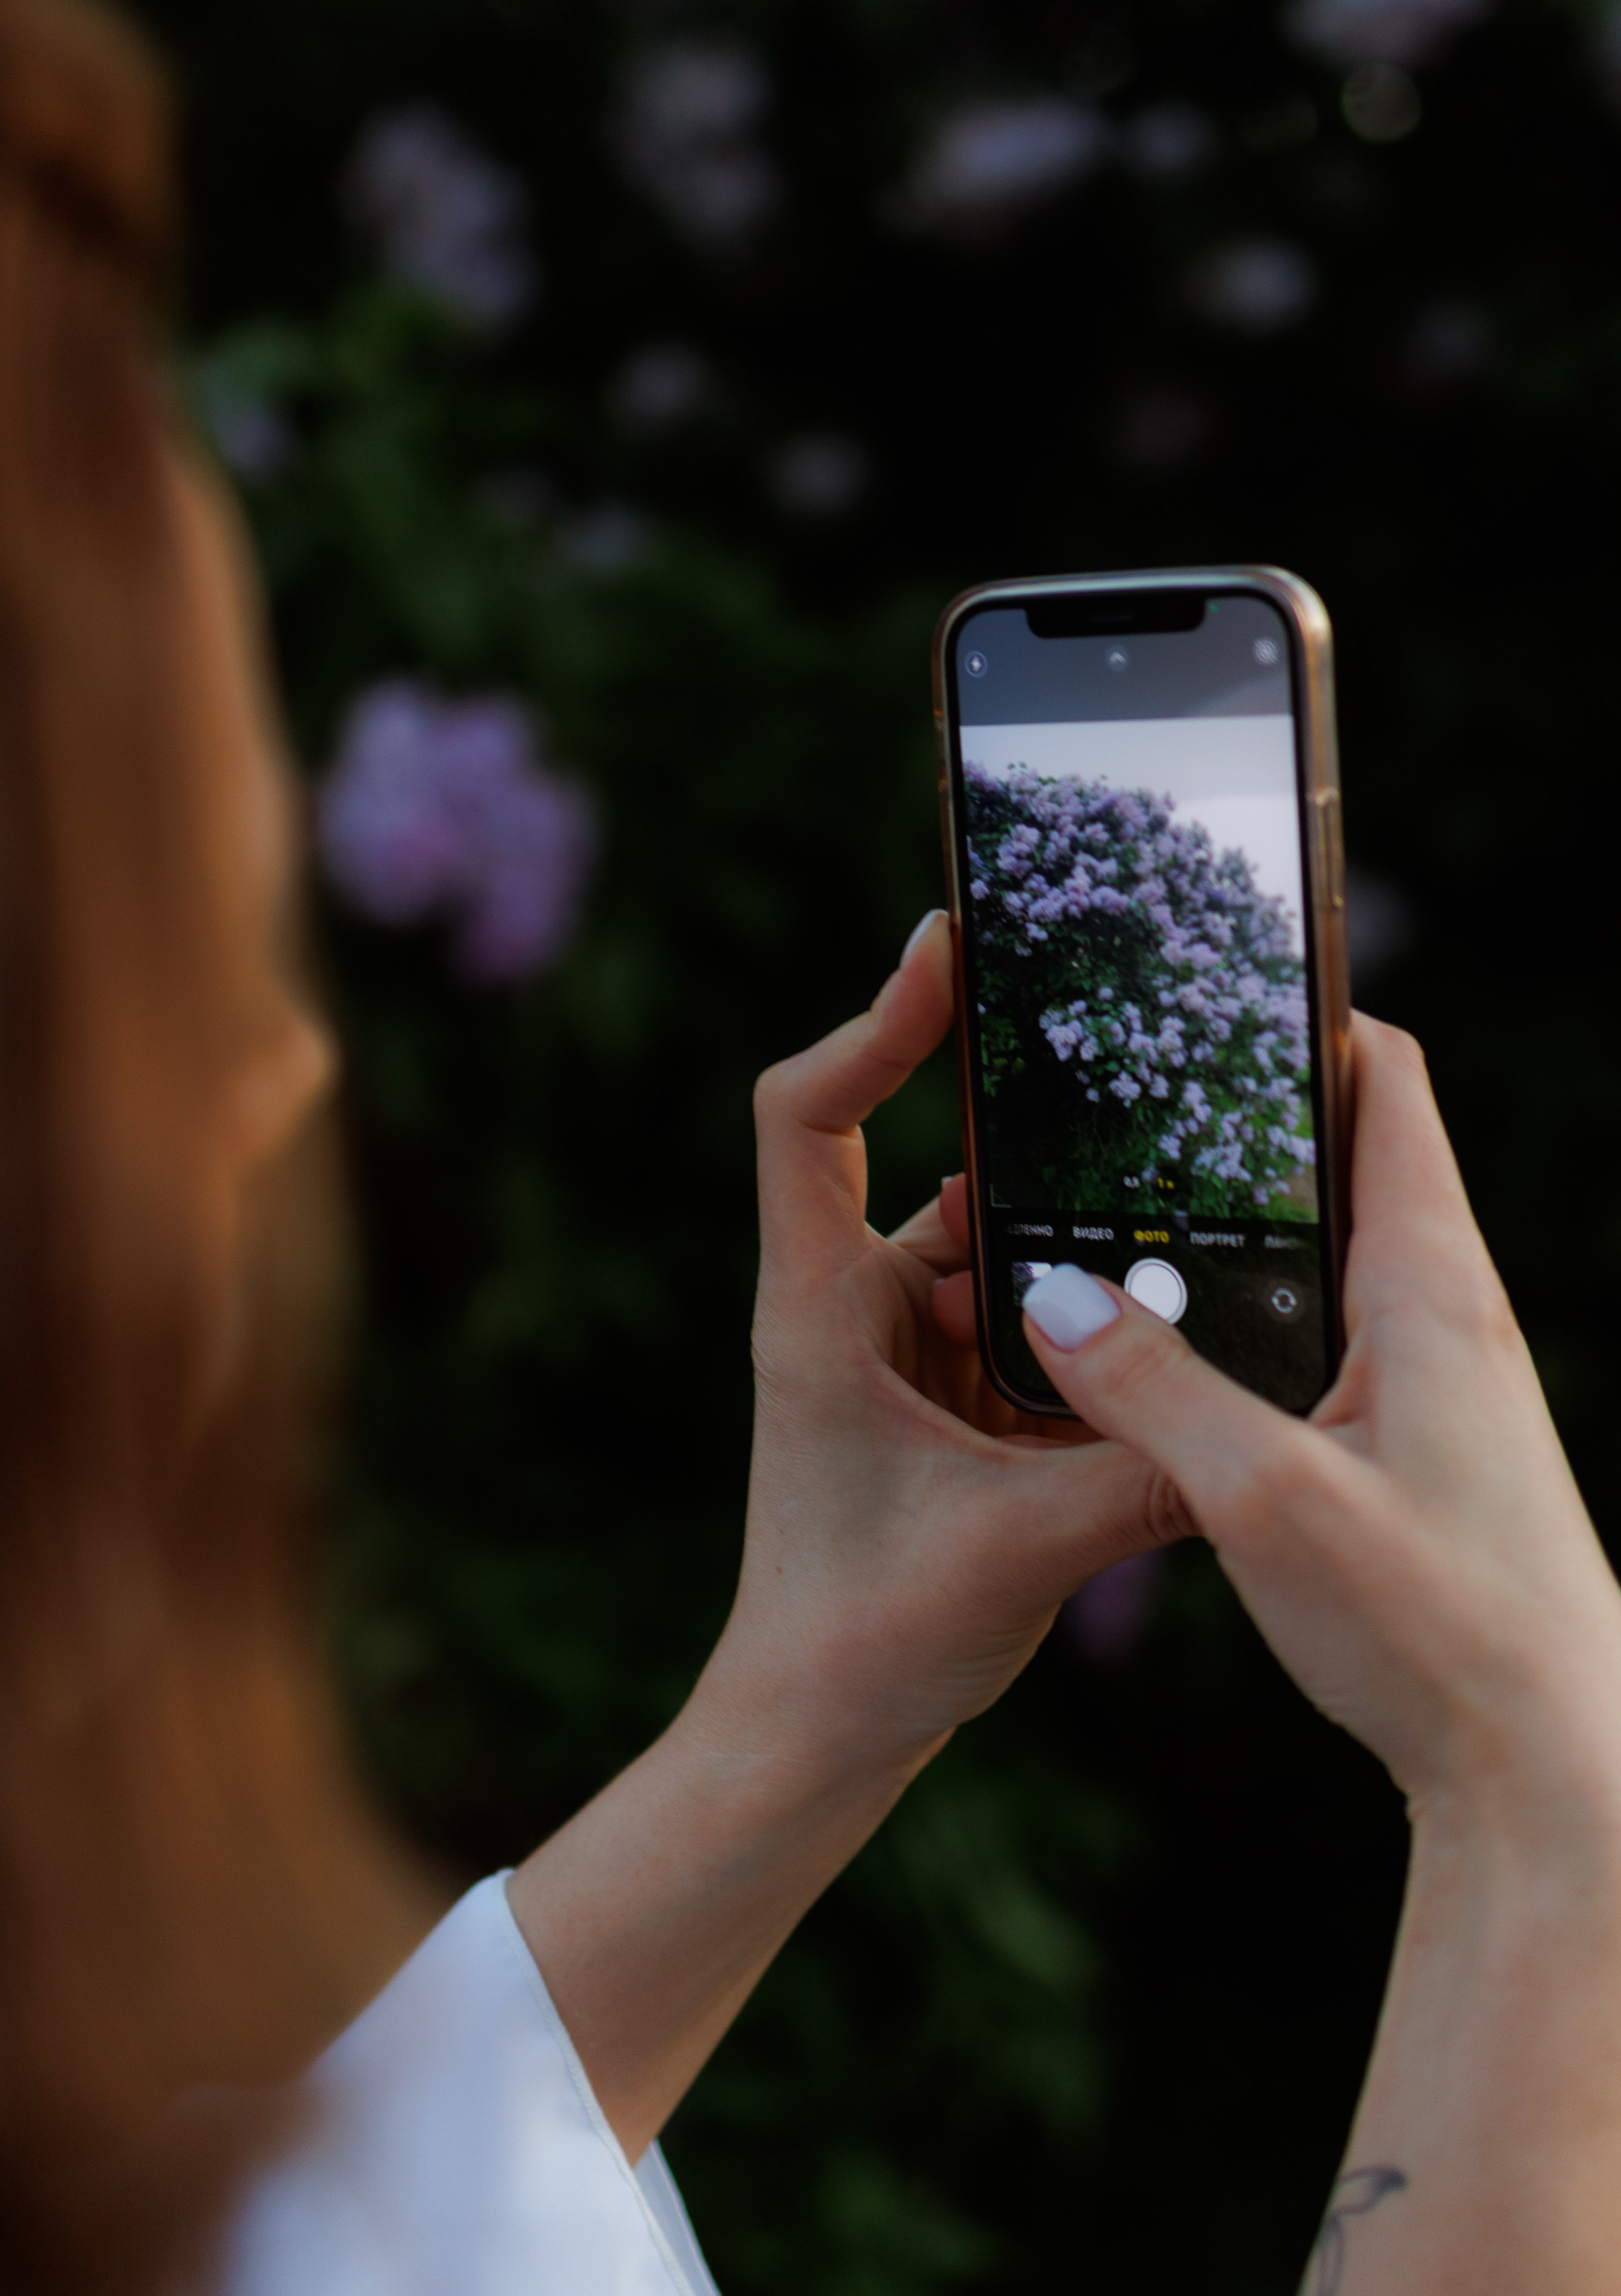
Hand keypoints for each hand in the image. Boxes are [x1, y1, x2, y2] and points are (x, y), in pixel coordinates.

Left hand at [703, 909, 1191, 1785]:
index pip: (804, 1116)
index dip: (871, 1023)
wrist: (820, 1732)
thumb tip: (1263, 1424)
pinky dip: (1105, 1326)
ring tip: (1198, 1234)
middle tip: (1148, 1078)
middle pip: (952, 1170)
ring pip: (1017, 1253)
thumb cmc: (862, 1639)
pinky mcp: (966, 1396)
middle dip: (1048, 1143)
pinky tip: (1186, 1336)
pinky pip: (1044, 1324)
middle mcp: (863, 1307)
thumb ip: (1138, 1479)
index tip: (948, 953)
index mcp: (821, 1309)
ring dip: (1094, 1254)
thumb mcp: (1014, 1550)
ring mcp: (915, 1348)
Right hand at [1018, 1012, 1620, 1816]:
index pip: (1388, 1082)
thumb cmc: (1441, 1628)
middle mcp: (1448, 1309)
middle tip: (1123, 1098)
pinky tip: (1177, 1341)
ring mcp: (1439, 1373)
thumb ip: (1149, 1388)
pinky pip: (1332, 1322)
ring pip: (1334, 1242)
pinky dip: (1258, 1299)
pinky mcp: (1419, 1436)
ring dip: (1244, 1214)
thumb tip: (1048, 1296)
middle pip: (1352, 1149)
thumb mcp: (1264, 1500)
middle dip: (1244, 1110)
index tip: (1204, 990)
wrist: (1551, 1767)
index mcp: (1432, 1283)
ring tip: (1122, 1205)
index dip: (1306, 1016)